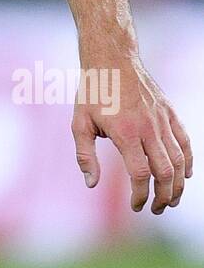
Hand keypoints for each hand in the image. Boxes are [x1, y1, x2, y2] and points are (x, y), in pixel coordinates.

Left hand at [71, 56, 192, 213]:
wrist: (112, 58)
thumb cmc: (93, 91)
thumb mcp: (79, 122)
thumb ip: (85, 155)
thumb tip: (91, 184)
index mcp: (125, 132)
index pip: (141, 174)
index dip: (141, 195)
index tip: (136, 206)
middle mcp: (148, 127)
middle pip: (166, 172)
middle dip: (163, 196)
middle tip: (156, 209)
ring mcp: (162, 120)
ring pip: (179, 160)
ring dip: (177, 185)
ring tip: (170, 199)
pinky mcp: (170, 113)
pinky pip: (185, 142)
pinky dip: (188, 161)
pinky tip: (184, 175)